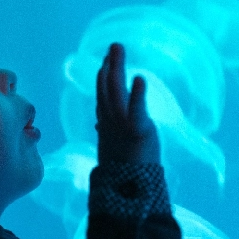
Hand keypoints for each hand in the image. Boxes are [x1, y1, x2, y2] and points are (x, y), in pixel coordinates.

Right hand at [95, 43, 159, 164]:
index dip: (103, 77)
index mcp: (107, 125)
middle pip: (107, 88)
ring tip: (118, 48)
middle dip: (109, 66)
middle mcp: (111, 121)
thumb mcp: (113, 147)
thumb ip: (107, 132)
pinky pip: (136, 109)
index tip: (106, 61)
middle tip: (114, 46)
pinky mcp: (138, 131)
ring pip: (116, 91)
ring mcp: (122, 125)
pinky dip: (138, 93)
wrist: (128, 193)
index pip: (103, 96)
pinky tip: (140, 77)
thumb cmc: (124, 173)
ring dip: (117, 68)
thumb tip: (98, 124)